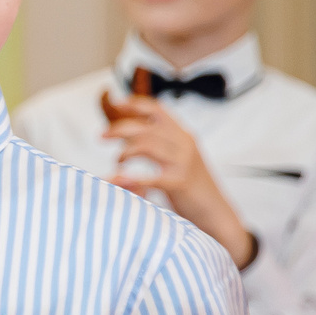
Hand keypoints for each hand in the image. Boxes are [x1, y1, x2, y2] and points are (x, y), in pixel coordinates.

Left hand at [99, 96, 254, 266]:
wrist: (214, 211)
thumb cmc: (190, 186)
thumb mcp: (178, 158)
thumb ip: (159, 145)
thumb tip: (127, 137)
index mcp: (183, 135)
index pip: (159, 111)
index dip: (137, 104)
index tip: (118, 103)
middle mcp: (184, 144)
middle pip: (146, 127)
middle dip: (119, 129)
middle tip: (101, 136)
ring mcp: (183, 162)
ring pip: (147, 145)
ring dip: (124, 152)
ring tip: (117, 162)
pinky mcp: (180, 182)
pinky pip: (151, 177)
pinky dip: (130, 177)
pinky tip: (116, 179)